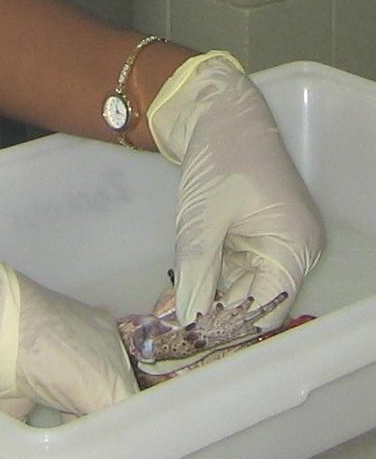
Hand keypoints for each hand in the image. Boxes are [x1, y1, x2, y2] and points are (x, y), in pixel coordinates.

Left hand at [147, 53, 324, 325]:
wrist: (215, 110)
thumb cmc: (218, 157)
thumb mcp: (202, 220)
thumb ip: (197, 272)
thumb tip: (188, 323)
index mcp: (293, 247)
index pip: (267, 310)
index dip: (230, 332)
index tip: (192, 348)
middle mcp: (291, 251)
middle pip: (254, 303)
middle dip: (212, 321)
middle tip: (171, 342)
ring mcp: (271, 242)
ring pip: (238, 288)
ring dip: (203, 303)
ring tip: (165, 325)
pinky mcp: (251, 235)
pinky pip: (229, 269)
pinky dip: (203, 281)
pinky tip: (174, 300)